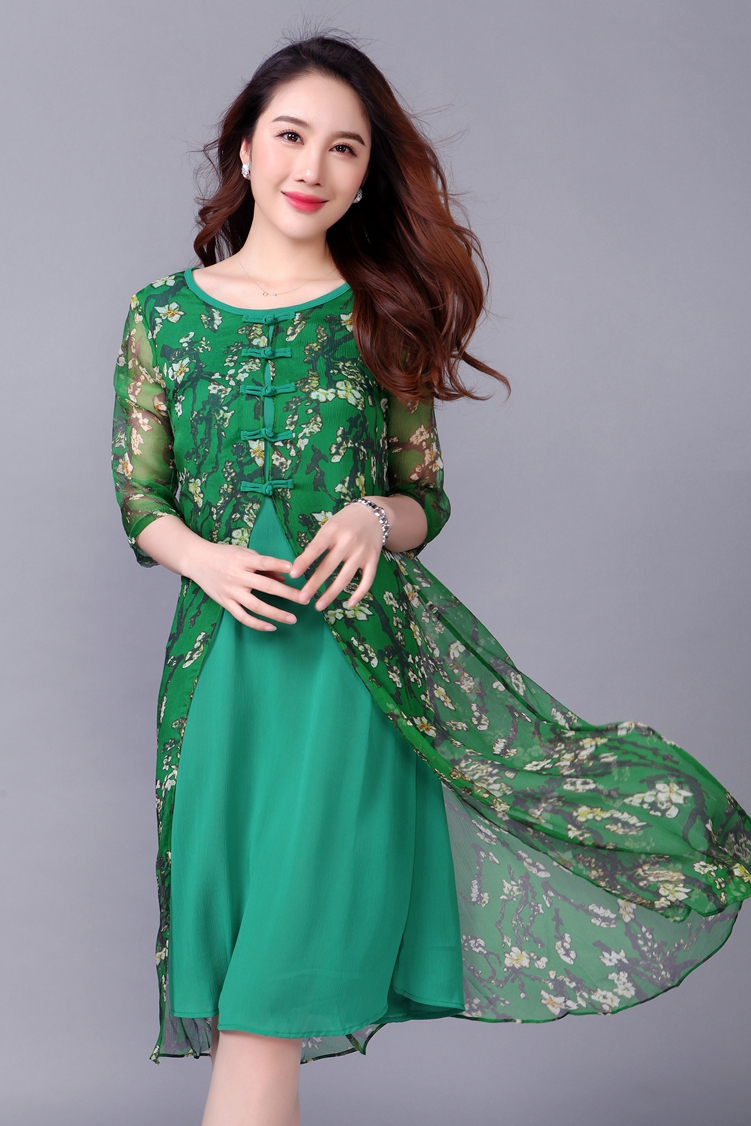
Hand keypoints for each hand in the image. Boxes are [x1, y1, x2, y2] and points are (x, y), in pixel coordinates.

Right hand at [188, 539, 309, 630]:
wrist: (197, 560)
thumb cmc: (224, 555)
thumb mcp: (244, 553)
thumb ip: (264, 565)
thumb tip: (285, 576)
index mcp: (243, 560)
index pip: (265, 562)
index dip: (280, 566)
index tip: (295, 570)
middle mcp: (238, 576)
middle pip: (266, 586)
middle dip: (287, 593)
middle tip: (304, 599)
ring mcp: (231, 591)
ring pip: (256, 606)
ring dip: (276, 613)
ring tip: (292, 619)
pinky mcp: (225, 602)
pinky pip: (243, 617)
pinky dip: (257, 624)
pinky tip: (271, 627)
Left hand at [289, 503, 383, 610]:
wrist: (373, 514)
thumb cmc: (345, 522)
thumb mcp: (329, 526)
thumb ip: (316, 544)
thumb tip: (298, 566)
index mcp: (333, 531)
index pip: (316, 548)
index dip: (304, 562)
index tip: (293, 575)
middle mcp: (348, 541)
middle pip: (329, 567)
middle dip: (314, 585)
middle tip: (301, 599)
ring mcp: (362, 552)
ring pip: (346, 577)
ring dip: (331, 594)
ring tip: (318, 606)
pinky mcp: (373, 559)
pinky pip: (367, 580)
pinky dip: (359, 594)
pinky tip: (349, 604)